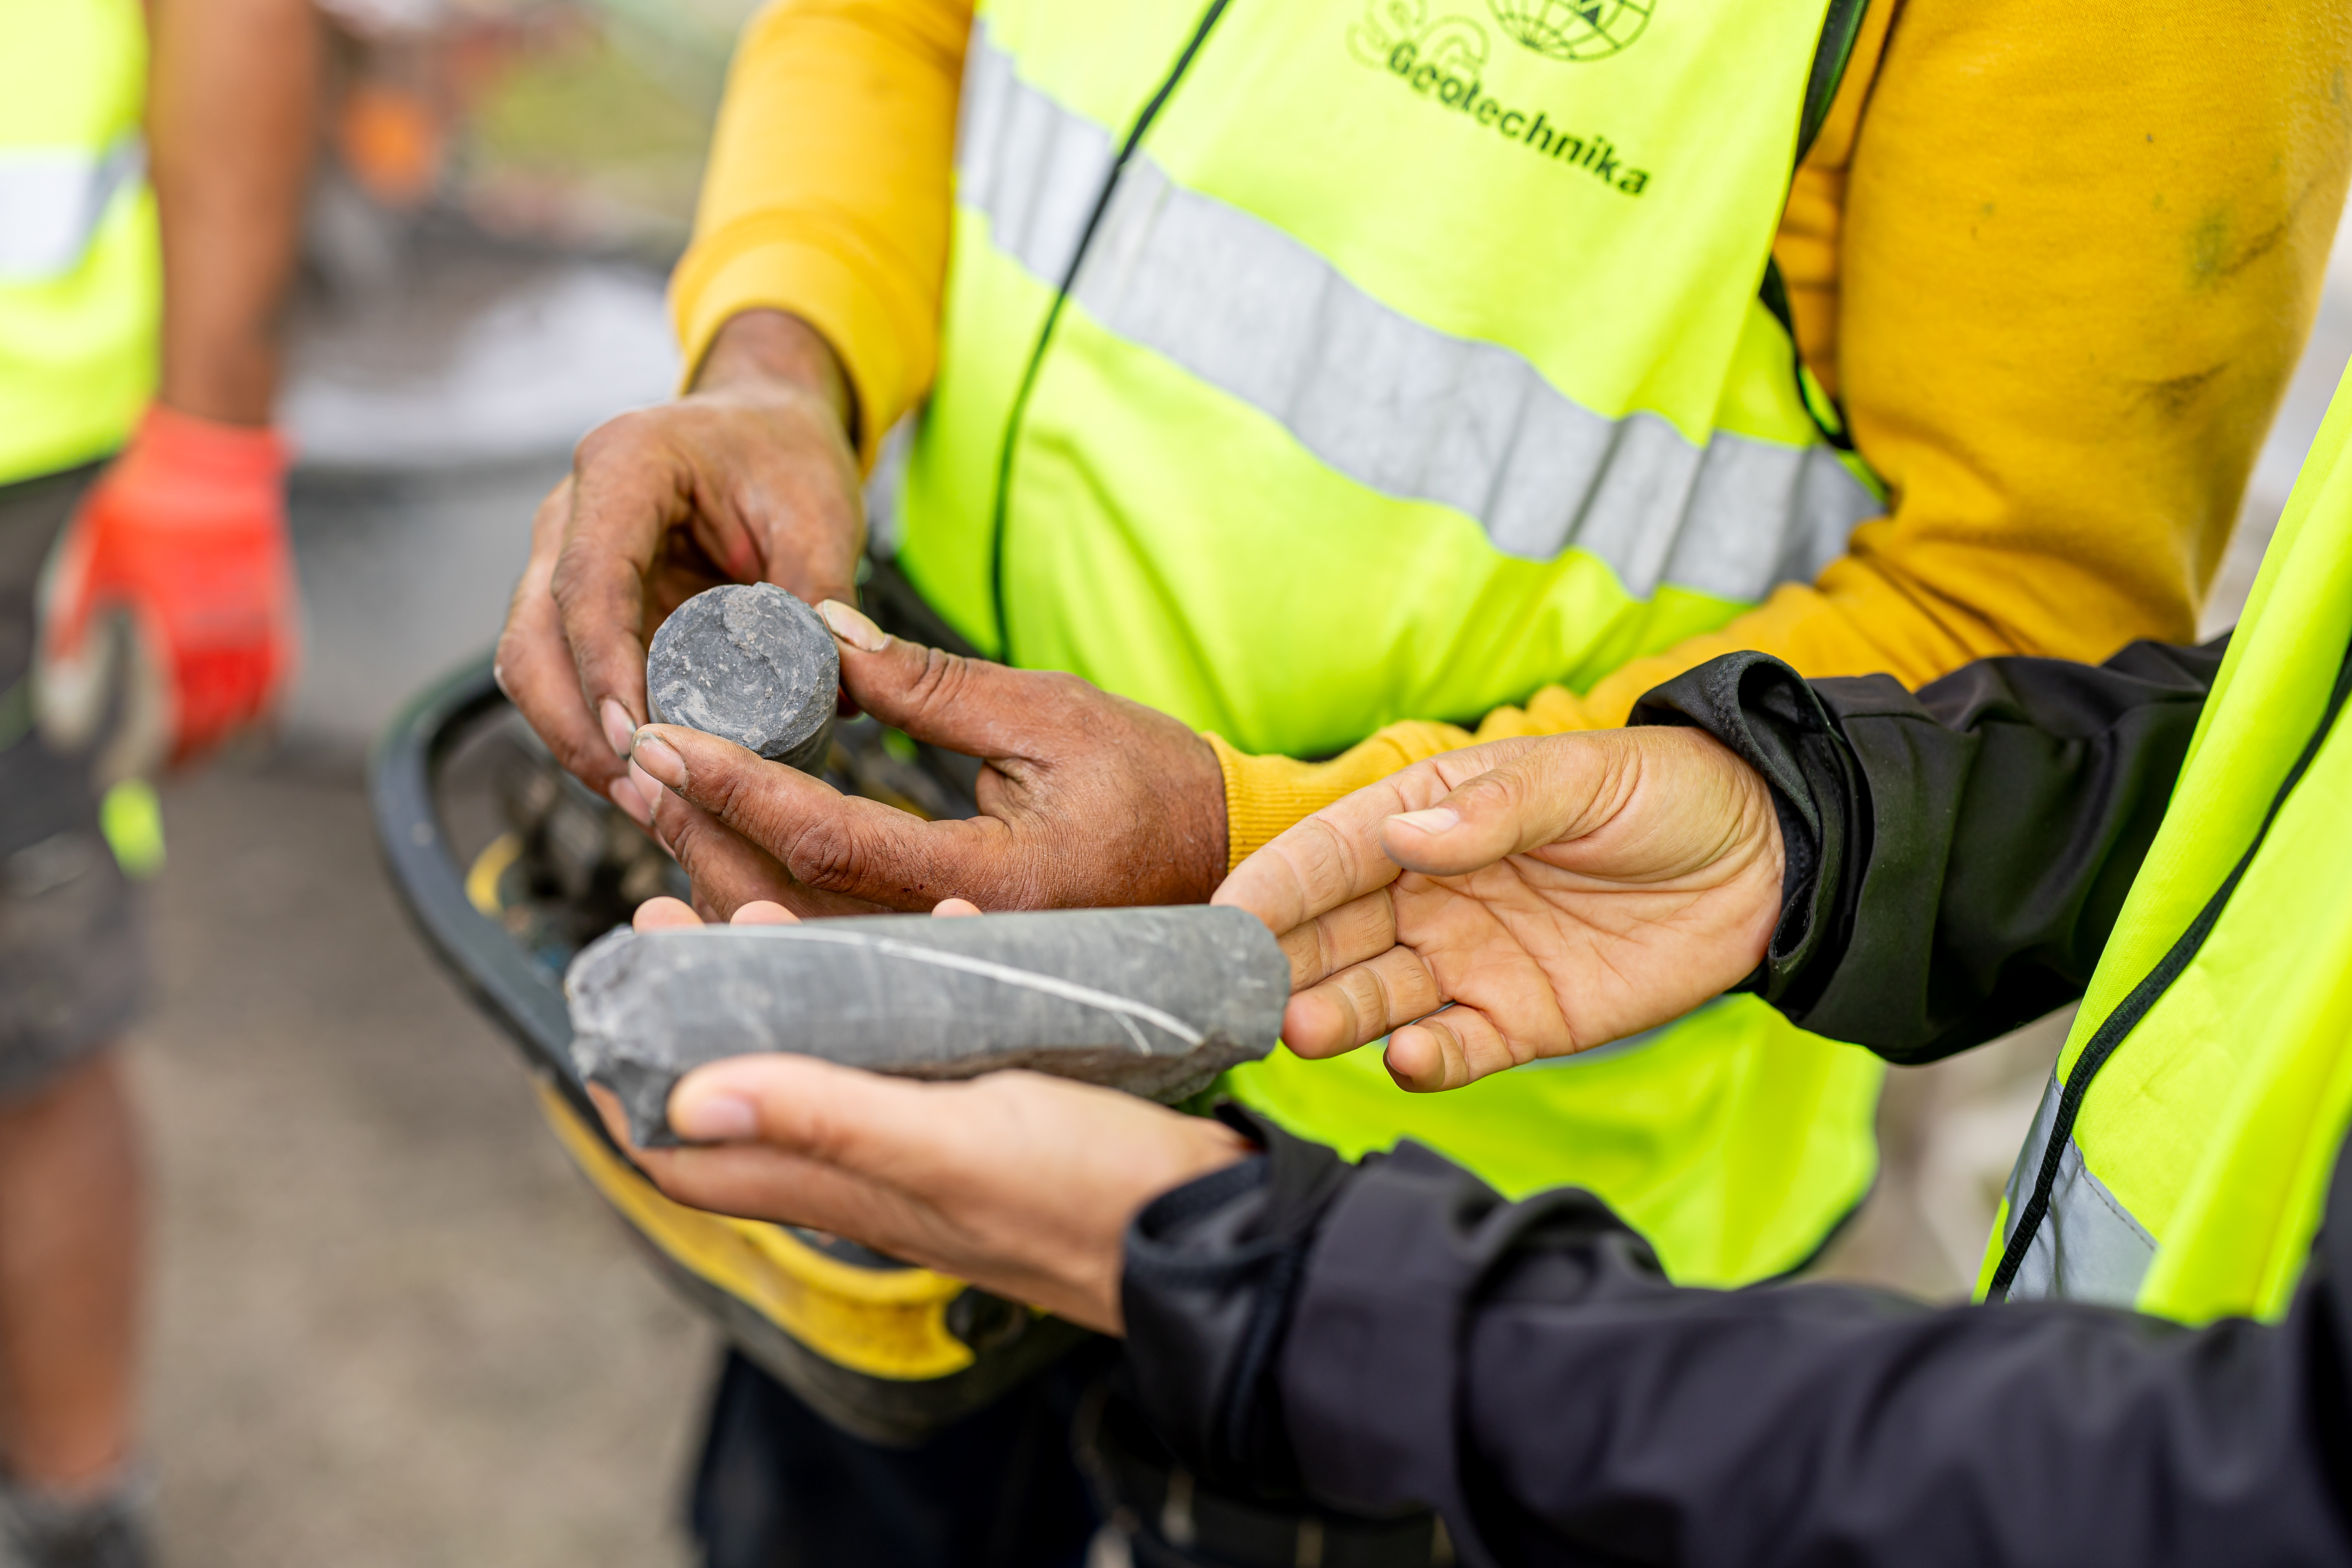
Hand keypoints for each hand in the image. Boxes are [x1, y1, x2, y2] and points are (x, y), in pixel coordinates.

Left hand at [35, 404, 297, 774]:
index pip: (157, 725)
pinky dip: (268, 719)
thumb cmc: (144, 509)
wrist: (212, 462)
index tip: (110, 774)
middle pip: (204, 730)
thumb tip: (65, 718)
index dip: (134, 759)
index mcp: (172, 636)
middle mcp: (222, 644)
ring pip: (246, 717)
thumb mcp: (85, 574)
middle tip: (150, 778)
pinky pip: (282, 686)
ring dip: (218, 749)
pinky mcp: (279, 617)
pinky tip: (252, 737)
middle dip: (175, 763)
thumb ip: (70, 647)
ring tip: (193, 764)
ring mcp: (258, 633)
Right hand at [494, 311, 864, 818]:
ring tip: (643, 803)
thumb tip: (834, 694)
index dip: (604, 670)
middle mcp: (570, 512)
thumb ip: (822, 595)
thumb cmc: (787, 458)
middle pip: (534, 637)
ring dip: (576, 740)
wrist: (763, 427)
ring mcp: (561, 557)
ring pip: (531, 666)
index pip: (589, 583)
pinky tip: (641, 777)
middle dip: (577, 727)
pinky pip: (561, 674)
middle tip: (641, 794)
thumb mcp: (821, 514)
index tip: (636, 741)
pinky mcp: (575, 601)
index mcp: (623, 467)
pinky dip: (590, 729)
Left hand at [598, 894, 1252, 1330]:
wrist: (1209, 1230)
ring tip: (778, 909)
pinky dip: (909, 991)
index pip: (691, 1154)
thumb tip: (689, 1098)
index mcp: (845, 1186)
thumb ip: (827, 1117)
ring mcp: (930, 1149)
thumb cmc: (1088, 1198)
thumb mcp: (951, 1145)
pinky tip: (944, 927)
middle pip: (750, 1091)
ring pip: (831, 1064)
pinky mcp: (989, 1120)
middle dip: (704, 1008)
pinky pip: (920, 1052)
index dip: (632, 1087)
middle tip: (681, 916)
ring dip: (796, 989)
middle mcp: (872, 1173)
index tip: (607, 1004)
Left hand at [622, 599, 1227, 918]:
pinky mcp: (953, 979)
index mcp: (999, 884)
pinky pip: (837, 954)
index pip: (829, 839)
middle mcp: (970, 951)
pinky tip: (721, 858)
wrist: (1230, 866)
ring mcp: (961, 978)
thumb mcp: (1052, 712)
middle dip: (699, 837)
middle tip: (633, 769)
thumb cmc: (1157, 782)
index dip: (736, 787)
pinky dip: (770, 907)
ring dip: (718, 877)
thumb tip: (820, 630)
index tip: (665, 738)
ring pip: (804, 945)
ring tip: (656, 804)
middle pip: (793, 911)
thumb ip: (930, 684)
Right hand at [1213, 729, 1784, 1091]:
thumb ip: (1496, 807)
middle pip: (1330, 934)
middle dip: (1277, 963)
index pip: (1328, 853)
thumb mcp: (1583, 777)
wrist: (1764, 862)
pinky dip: (1425, 1060)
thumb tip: (1411, 834)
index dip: (1272, 884)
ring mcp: (1466, 963)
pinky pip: (1453, 1048)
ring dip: (1334, 1014)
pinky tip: (1407, 1059)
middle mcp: (1427, 896)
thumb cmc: (1663, 794)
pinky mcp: (1516, 1022)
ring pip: (1374, 996)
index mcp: (1426, 820)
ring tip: (1301, 1029)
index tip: (1222, 917)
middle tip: (1237, 994)